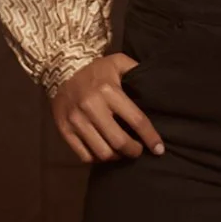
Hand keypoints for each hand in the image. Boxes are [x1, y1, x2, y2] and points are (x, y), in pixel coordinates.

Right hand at [50, 53, 165, 163]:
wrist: (61, 70)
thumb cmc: (95, 70)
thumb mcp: (118, 62)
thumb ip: (136, 71)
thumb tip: (156, 85)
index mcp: (108, 90)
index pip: (136, 120)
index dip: (150, 138)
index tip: (159, 149)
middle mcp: (92, 106)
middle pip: (119, 142)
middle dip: (133, 151)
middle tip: (138, 150)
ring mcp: (76, 120)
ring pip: (102, 152)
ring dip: (116, 157)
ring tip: (121, 152)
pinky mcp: (65, 130)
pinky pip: (84, 155)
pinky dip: (97, 159)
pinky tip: (104, 151)